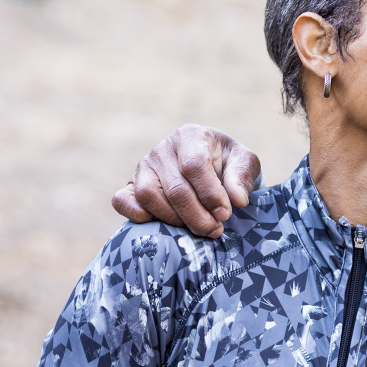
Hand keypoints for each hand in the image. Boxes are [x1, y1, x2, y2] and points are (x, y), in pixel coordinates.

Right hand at [112, 124, 260, 238]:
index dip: (210, 194)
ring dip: (175, 220)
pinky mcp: (130, 185)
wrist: (210, 167)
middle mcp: (163, 149)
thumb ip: (242, 178)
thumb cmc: (228, 164)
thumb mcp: (244, 163)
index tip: (225, 214)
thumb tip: (238, 200)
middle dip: (198, 216)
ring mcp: (143, 167)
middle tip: (215, 230)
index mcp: (191, 136)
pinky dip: (138, 216)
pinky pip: (122, 201)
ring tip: (198, 228)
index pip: (194, 165)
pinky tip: (165, 226)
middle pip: (175, 188)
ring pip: (149, 196)